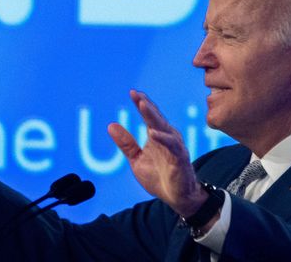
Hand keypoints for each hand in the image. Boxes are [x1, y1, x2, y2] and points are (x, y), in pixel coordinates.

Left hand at [107, 90, 208, 217]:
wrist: (177, 197)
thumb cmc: (159, 177)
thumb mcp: (136, 160)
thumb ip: (126, 144)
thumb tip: (110, 125)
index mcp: (156, 136)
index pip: (148, 116)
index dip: (141, 104)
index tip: (132, 92)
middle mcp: (167, 137)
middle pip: (156, 118)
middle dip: (146, 105)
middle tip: (136, 94)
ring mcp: (174, 147)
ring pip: (164, 128)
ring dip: (153, 116)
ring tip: (143, 105)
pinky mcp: (180, 159)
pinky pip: (172, 146)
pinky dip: (163, 139)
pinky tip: (153, 133)